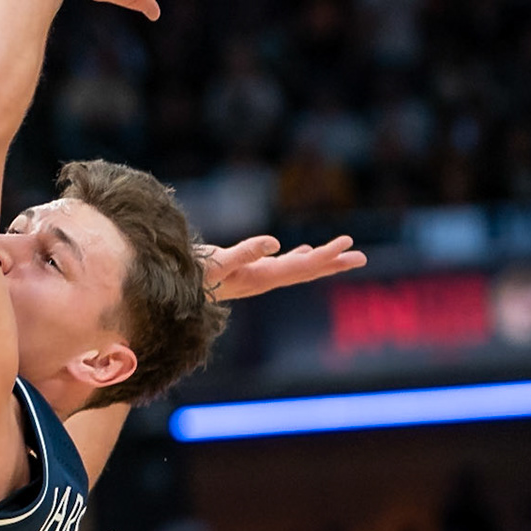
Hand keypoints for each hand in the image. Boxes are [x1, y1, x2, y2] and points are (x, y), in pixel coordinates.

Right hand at [201, 234, 364, 300]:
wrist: (170, 289)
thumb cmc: (189, 275)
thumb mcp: (215, 262)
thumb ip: (243, 253)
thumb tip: (275, 243)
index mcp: (260, 277)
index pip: (301, 267)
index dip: (326, 255)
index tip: (348, 242)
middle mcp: (262, 280)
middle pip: (305, 272)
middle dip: (333, 263)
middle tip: (361, 257)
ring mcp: (254, 277)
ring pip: (295, 269)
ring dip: (319, 260)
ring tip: (341, 254)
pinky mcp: (245, 272)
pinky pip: (279, 266)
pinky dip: (295, 258)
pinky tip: (299, 252)